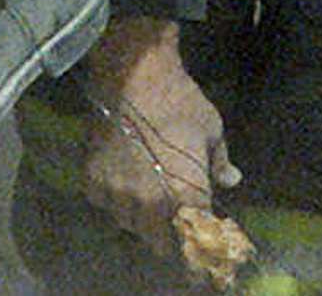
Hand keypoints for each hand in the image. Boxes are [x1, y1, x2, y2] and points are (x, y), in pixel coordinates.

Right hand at [73, 17, 234, 251]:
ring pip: (129, 225)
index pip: (192, 241)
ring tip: (146, 200)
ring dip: (140, 219)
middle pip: (157, 242)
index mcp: (184, 197)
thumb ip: (219, 163)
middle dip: (167, 236)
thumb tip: (230, 181)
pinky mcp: (92, 182)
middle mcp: (148, 206)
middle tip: (173, 222)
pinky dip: (114, 200)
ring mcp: (116, 196)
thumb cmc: (179, 100)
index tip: (199, 247)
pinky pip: (104, 205)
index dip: (198, 246)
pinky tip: (122, 183)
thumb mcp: (210, 130)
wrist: (133, 75)